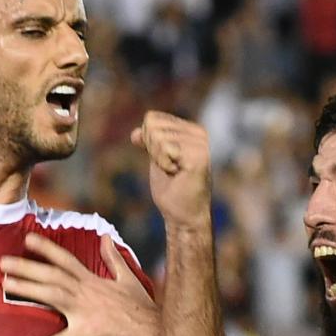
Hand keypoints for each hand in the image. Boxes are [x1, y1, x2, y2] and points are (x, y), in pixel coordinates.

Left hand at [2, 232, 161, 335]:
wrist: (157, 334)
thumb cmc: (143, 311)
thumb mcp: (129, 280)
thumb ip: (113, 259)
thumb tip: (106, 237)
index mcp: (94, 281)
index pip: (66, 260)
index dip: (46, 248)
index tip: (26, 240)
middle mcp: (88, 291)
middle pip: (52, 275)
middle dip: (27, 266)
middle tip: (3, 262)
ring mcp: (88, 311)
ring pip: (53, 296)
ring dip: (28, 290)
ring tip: (5, 285)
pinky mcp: (92, 332)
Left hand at [134, 111, 211, 232]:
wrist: (183, 217)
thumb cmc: (172, 191)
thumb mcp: (156, 160)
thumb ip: (149, 143)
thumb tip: (134, 133)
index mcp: (191, 130)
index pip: (152, 118)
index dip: (148, 141)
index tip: (163, 161)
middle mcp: (199, 132)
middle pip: (152, 124)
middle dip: (153, 150)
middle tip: (169, 169)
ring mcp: (200, 143)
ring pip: (157, 136)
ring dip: (159, 159)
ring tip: (175, 172)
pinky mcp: (198, 155)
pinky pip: (164, 147)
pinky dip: (164, 164)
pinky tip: (177, 174)